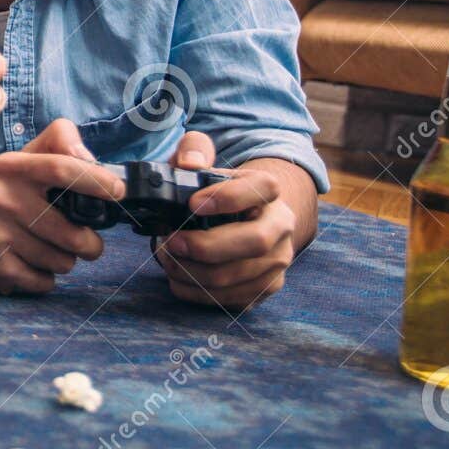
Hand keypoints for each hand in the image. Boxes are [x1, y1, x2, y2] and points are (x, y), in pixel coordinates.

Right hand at [0, 118, 125, 294]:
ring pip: (62, 262)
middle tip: (85, 240)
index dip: (97, 181)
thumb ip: (60, 142)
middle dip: (90, 243)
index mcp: (10, 168)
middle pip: (72, 233)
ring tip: (50, 248)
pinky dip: (46, 276)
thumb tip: (92, 161)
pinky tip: (31, 261)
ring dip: (65, 259)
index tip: (118, 191)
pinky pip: (45, 282)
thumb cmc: (5, 192)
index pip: (62, 168)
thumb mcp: (25, 158)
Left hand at [154, 132, 297, 308]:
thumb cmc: (216, 191)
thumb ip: (193, 151)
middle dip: (206, 246)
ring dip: (195, 272)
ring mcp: (277, 260)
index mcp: (267, 191)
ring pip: (240, 276)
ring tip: (167, 258)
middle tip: (170, 241)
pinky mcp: (265, 287)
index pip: (261, 189)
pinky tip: (177, 277)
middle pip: (254, 242)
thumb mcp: (205, 163)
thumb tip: (188, 163)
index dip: (229, 197)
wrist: (244, 218)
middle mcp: (281, 226)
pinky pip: (232, 298)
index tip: (192, 203)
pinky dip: (198, 292)